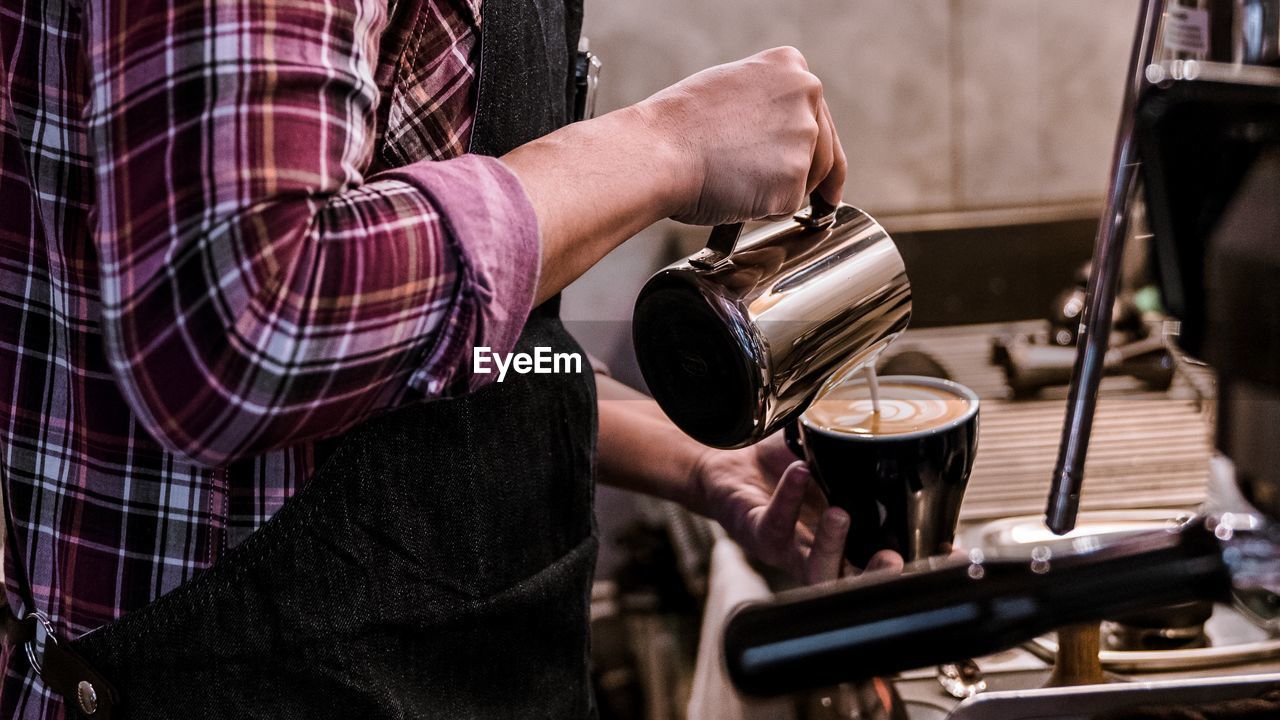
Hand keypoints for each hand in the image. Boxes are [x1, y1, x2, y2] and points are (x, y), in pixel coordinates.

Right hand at [636, 46, 847, 225]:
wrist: (658, 152)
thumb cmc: (678, 126)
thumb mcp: (729, 91)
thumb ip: (764, 105)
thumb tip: (776, 135)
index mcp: (790, 66)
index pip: (818, 112)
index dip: (818, 143)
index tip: (829, 167)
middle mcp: (806, 95)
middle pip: (824, 149)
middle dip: (817, 177)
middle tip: (824, 200)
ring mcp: (803, 138)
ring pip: (808, 179)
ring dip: (781, 190)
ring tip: (737, 185)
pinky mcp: (793, 181)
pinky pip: (785, 205)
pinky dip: (762, 208)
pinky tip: (733, 194)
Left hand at [690, 433, 902, 583]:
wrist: (732, 461)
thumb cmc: (785, 465)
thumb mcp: (829, 459)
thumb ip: (857, 454)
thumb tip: (894, 426)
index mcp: (849, 536)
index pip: (889, 557)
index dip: (918, 563)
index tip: (950, 555)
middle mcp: (822, 551)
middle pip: (855, 583)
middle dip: (876, 578)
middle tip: (893, 559)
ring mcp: (789, 548)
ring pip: (815, 569)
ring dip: (831, 546)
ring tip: (841, 514)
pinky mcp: (756, 533)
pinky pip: (774, 524)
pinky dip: (788, 497)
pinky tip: (800, 471)